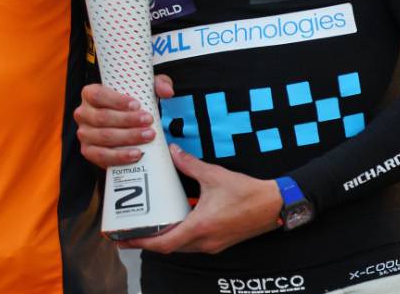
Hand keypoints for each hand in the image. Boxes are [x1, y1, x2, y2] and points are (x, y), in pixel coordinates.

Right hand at [75, 74, 174, 168]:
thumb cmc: (130, 105)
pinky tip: (136, 154)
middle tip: (148, 121)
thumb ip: (157, 84)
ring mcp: (84, 133)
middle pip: (102, 117)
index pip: (98, 95)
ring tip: (147, 136)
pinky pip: (102, 156)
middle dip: (128, 121)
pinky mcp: (88, 151)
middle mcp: (83, 113)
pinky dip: (120, 156)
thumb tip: (167, 91)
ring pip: (104, 136)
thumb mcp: (143, 89)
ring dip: (128, 138)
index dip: (117, 100)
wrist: (124, 124)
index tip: (137, 105)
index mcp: (89, 94)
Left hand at [120, 145, 281, 253]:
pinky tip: (172, 221)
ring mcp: (213, 244)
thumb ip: (190, 164)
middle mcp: (205, 241)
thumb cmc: (247, 193)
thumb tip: (173, 152)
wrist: (275, 206)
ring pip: (181, 247)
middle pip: (169, 247)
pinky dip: (178, 236)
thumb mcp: (215, 175)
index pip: (164, 243)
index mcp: (200, 227)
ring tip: (146, 226)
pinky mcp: (219, 241)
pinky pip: (192, 243)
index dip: (142, 242)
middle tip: (129, 231)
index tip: (124, 239)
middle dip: (148, 241)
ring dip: (164, 239)